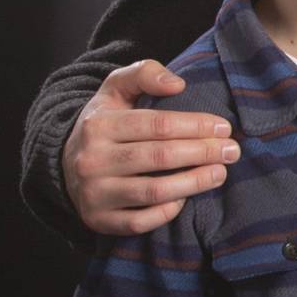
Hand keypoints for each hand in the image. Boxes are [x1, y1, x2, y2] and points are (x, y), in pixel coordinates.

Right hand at [62, 60, 238, 235]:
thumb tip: (177, 84)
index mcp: (99, 125)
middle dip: (203, 153)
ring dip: (194, 183)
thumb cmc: (106, 122)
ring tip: (220, 173)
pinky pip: (140, 222)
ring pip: (153, 192)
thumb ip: (144, 74)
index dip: (196, 125)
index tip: (224, 127)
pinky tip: (186, 198)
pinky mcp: (98, 220)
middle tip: (232, 151)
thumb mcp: (116, 89)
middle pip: (160, 157)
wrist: (65, 163)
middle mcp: (92, 161)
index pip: (157, 125)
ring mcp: (94, 193)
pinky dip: (167, 212)